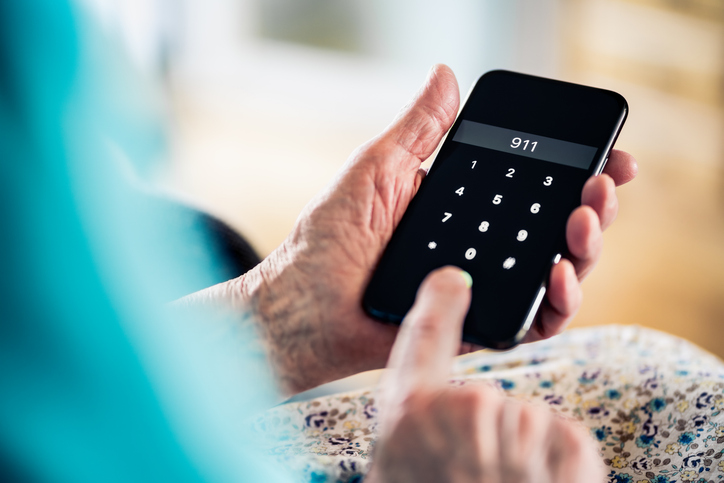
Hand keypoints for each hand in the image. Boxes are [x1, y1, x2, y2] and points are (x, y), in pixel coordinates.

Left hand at [180, 65, 636, 394]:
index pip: (534, 188)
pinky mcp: (477, 325)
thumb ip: (419, 129)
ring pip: (556, 271)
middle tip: (601, 186)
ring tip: (583, 221)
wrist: (304, 306)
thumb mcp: (378, 170)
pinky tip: (558, 274)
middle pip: (556, 228)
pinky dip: (558, 302)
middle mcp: (481, 246)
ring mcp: (482, 286)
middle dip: (593, 206)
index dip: (576, 172)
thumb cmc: (329, 241)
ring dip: (586, 247)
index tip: (609, 156)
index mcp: (465, 208)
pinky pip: (532, 320)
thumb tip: (446, 75)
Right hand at [366, 267, 603, 482]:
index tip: (453, 277)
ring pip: (525, 420)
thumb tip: (433, 402)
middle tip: (468, 480)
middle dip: (485, 435)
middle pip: (484, 397)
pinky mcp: (566, 447)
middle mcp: (461, 412)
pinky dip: (555, 466)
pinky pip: (561, 436)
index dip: (439, 300)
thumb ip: (414, 425)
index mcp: (410, 414)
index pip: (423, 335)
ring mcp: (516, 429)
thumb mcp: (397, 471)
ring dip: (521, 457)